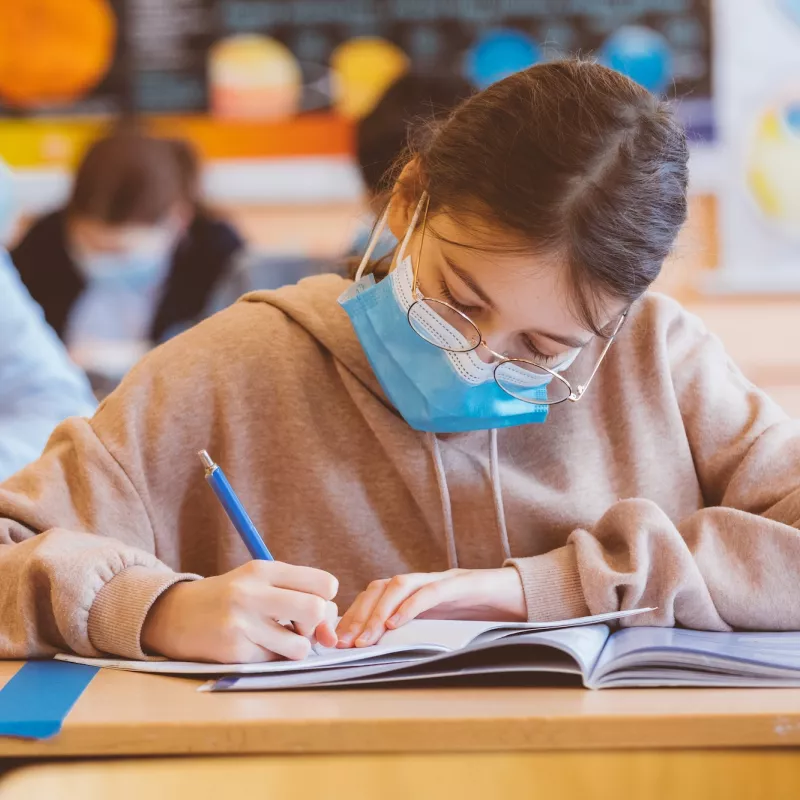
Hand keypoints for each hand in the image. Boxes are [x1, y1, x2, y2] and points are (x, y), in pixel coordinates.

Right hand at [142, 561, 338, 662]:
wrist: (174, 614)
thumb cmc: (230, 599)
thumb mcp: (260, 584)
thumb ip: (299, 597)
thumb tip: (332, 634)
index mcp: (263, 569)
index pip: (323, 582)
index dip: (326, 599)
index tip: (311, 605)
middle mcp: (252, 591)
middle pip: (315, 609)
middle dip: (315, 625)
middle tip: (299, 627)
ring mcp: (241, 622)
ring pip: (300, 646)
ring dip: (294, 648)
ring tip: (275, 640)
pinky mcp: (232, 650)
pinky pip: (273, 661)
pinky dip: (271, 658)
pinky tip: (253, 646)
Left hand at [336, 567, 526, 648]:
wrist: (526, 596)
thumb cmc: (486, 614)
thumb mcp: (447, 625)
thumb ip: (420, 632)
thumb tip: (384, 657)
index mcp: (418, 591)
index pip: (376, 595)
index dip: (354, 614)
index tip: (336, 641)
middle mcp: (426, 581)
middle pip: (381, 588)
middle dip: (358, 614)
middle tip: (344, 643)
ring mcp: (444, 579)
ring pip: (401, 585)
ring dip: (378, 611)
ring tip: (365, 638)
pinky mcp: (464, 584)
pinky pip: (432, 591)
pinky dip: (411, 606)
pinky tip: (396, 624)